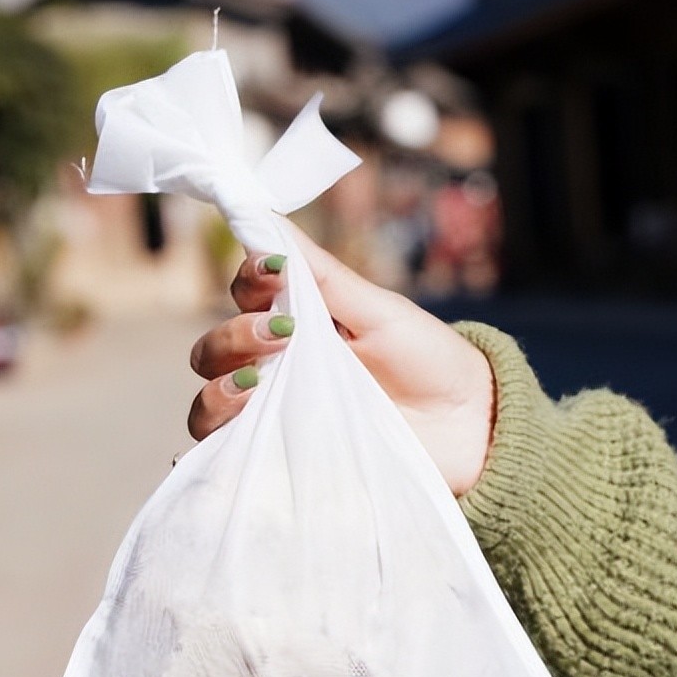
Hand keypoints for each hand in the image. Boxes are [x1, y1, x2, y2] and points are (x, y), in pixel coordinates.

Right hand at [188, 225, 494, 495]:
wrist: (468, 429)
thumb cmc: (427, 359)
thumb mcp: (378, 310)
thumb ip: (323, 275)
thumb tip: (267, 216)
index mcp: (296, 323)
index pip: (241, 295)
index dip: (246, 281)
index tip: (272, 274)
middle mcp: (276, 368)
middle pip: (214, 350)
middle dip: (233, 336)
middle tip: (281, 336)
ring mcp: (277, 416)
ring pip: (209, 403)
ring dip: (219, 389)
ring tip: (256, 384)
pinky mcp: (284, 460)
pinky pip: (228, 457)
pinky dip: (210, 449)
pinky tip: (224, 436)